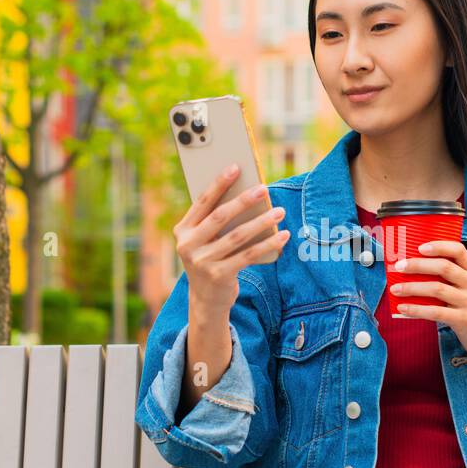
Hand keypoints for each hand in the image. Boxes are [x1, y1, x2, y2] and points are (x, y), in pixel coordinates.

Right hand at [174, 163, 289, 319]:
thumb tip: (247, 194)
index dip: (219, 183)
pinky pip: (249, 255)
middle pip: (220, 217)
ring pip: (238, 236)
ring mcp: (202, 262)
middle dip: (244, 200)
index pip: (202, 202)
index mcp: (183, 230)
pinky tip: (283, 235)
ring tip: (279, 211)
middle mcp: (188, 245)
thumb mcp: (206, 241)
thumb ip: (217, 221)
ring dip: (261, 221)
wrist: (206, 300)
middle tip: (263, 188)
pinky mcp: (219, 276)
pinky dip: (268, 244)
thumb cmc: (210, 259)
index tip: (236, 167)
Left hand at [387, 239, 466, 360]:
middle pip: (443, 267)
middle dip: (418, 265)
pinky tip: (403, 308)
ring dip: (412, 288)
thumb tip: (412, 269)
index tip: (419, 247)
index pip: (458, 250)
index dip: (439, 246)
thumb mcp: (466, 287)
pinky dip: (416, 309)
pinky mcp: (463, 319)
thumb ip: (448, 277)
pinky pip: (435, 311)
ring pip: (437, 288)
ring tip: (395, 289)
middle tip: (398, 267)